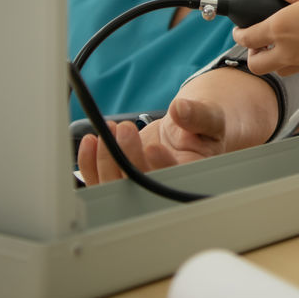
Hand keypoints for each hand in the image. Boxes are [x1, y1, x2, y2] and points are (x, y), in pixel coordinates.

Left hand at [77, 70, 279, 184]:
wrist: (186, 132)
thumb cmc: (201, 128)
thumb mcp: (208, 118)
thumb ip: (197, 115)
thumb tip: (181, 109)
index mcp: (191, 177)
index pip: (174, 180)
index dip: (162, 167)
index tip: (153, 148)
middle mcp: (162, 188)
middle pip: (139, 187)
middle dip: (128, 158)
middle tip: (126, 128)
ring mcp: (138, 187)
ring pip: (115, 186)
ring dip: (106, 159)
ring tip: (109, 129)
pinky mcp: (121, 179)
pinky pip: (99, 181)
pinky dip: (89, 163)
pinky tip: (90, 141)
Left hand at [234, 0, 298, 74]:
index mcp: (280, 27)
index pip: (247, 37)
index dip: (238, 31)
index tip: (238, 25)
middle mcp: (287, 49)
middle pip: (255, 65)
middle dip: (250, 53)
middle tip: (257, 37)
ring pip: (274, 71)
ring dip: (269, 60)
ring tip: (277, 41)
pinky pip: (294, 69)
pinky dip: (288, 60)